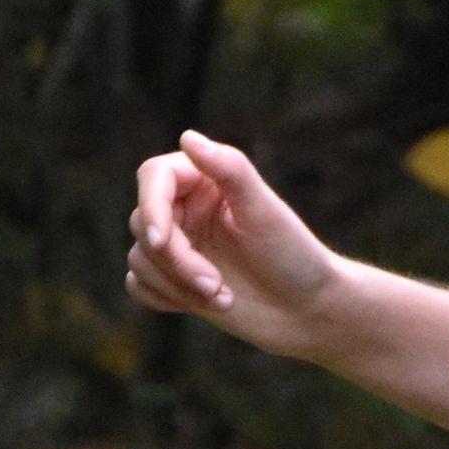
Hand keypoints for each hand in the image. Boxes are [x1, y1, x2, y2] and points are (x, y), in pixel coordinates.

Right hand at [126, 130, 343, 354]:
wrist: (309, 311)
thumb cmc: (295, 258)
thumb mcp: (265, 212)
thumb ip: (230, 170)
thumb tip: (188, 137)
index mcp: (205, 181)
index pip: (154, 177)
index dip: (151, 207)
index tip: (161, 240)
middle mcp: (187, 209)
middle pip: (144, 224)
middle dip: (176, 261)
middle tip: (216, 285)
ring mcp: (180, 245)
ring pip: (140, 259)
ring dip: (177, 286)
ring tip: (224, 297)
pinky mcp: (175, 280)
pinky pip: (139, 286)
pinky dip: (163, 298)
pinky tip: (204, 304)